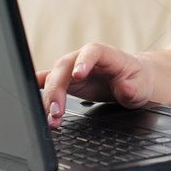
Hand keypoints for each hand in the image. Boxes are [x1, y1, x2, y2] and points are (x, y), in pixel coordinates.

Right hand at [36, 42, 153, 127]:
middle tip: (56, 111)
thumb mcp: (141, 86)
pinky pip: (49, 81)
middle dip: (58, 88)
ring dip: (49, 98)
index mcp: (105, 54)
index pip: (92, 51)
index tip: (77, 75)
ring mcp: (72, 68)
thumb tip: (124, 88)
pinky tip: (29, 98)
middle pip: (65, 66)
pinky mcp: (66, 80)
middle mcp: (84, 58)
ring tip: (52, 119)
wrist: (132, 82)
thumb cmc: (136, 80)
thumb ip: (133, 88)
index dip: (83, 61)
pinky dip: (39, 88)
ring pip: (54, 77)